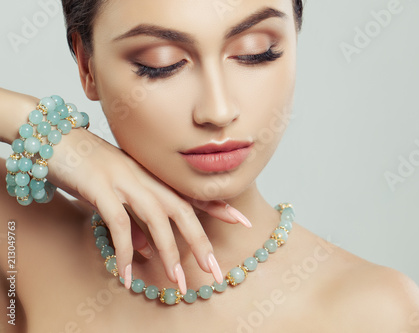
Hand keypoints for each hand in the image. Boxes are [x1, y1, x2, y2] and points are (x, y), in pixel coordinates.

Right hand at [0, 92, 251, 293]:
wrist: (54, 139)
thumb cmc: (89, 167)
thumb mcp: (118, 194)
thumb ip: (135, 221)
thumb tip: (147, 250)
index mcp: (152, 176)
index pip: (191, 192)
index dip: (219, 205)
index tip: (243, 220)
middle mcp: (145, 177)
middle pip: (183, 210)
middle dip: (201, 243)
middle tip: (214, 271)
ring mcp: (125, 181)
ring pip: (158, 219)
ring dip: (169, 254)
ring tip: (177, 283)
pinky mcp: (100, 188)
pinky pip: (119, 224)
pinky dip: (124, 250)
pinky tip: (125, 274)